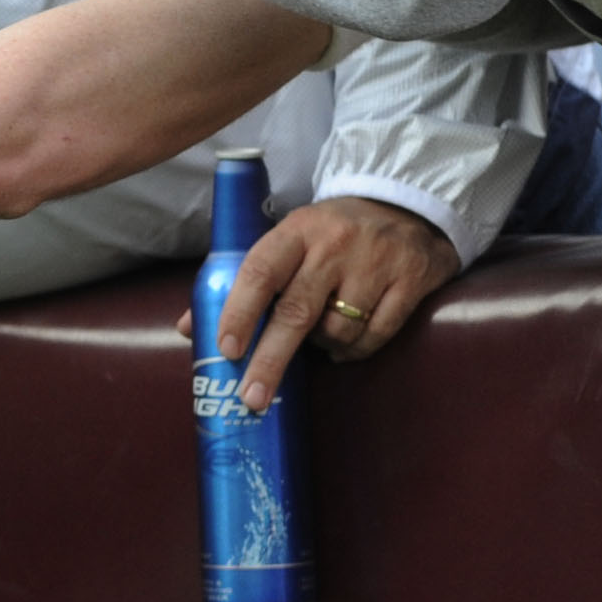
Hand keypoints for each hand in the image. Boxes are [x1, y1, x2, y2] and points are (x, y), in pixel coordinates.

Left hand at [215, 195, 460, 406]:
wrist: (405, 205)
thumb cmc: (330, 231)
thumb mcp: (287, 239)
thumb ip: (241, 280)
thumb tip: (190, 326)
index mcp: (296, 231)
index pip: (259, 273)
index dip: (239, 313)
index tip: (226, 349)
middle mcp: (334, 246)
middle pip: (296, 312)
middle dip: (270, 359)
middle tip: (252, 396)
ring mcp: (375, 265)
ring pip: (338, 329)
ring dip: (320, 347)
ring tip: (314, 342)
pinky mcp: (410, 282)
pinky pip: (376, 334)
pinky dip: (355, 350)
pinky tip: (343, 347)